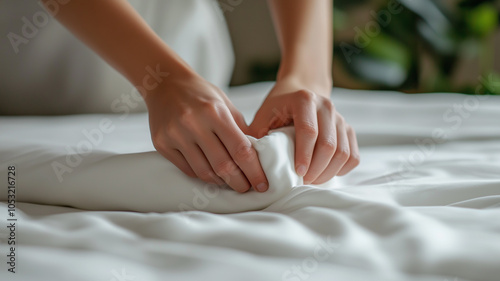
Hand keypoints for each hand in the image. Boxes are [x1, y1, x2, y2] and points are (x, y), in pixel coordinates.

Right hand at [145, 73, 267, 192]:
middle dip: (239, 182)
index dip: (254, 171)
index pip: (240, 149)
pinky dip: (202, 175)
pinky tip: (212, 174)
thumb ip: (241, 129)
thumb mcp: (225, 104)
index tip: (262, 184)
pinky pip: (187, 169)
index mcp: (215, 112)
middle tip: (247, 188)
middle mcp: (194, 123)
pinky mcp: (162, 143)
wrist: (165, 83)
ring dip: (221, 182)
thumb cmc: (201, 94)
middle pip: (223, 165)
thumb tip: (258, 157)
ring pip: (204, 172)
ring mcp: (175, 134)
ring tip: (230, 182)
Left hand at [249, 79, 359, 183]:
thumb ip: (257, 138)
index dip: (304, 155)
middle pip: (328, 145)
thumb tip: (252, 165)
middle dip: (316, 169)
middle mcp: (326, 106)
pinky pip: (352, 156)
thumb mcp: (261, 119)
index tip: (297, 173)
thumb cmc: (275, 110)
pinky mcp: (349, 130)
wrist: (297, 92)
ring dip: (327, 172)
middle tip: (301, 182)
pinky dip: (340, 170)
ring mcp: (340, 118)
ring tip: (310, 180)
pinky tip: (324, 173)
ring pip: (343, 153)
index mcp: (304, 100)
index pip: (309, 131)